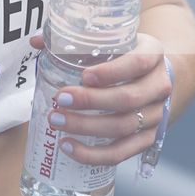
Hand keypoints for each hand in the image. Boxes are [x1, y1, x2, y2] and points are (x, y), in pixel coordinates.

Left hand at [28, 31, 170, 165]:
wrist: (153, 78)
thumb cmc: (124, 56)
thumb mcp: (111, 41)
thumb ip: (74, 40)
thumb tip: (35, 42)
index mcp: (153, 54)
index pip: (138, 63)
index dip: (111, 72)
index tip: (84, 76)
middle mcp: (159, 86)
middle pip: (128, 99)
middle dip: (91, 102)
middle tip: (61, 99)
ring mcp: (156, 115)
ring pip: (123, 127)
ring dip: (86, 127)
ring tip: (57, 121)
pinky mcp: (147, 139)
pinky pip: (121, 153)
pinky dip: (93, 154)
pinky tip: (68, 147)